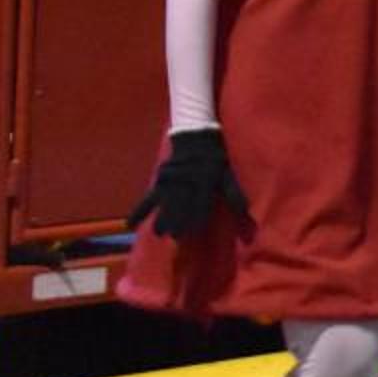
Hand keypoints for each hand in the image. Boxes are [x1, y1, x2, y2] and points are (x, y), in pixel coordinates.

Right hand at [127, 128, 248, 238]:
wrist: (194, 138)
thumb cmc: (215, 160)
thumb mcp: (228, 175)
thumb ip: (234, 194)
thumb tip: (247, 212)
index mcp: (205, 182)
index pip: (200, 203)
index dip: (197, 217)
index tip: (194, 231)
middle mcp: (186, 183)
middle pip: (180, 205)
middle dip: (177, 221)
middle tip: (174, 237)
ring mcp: (171, 182)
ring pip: (164, 203)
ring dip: (160, 218)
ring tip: (158, 233)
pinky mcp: (159, 182)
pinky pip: (147, 198)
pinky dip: (138, 211)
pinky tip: (130, 225)